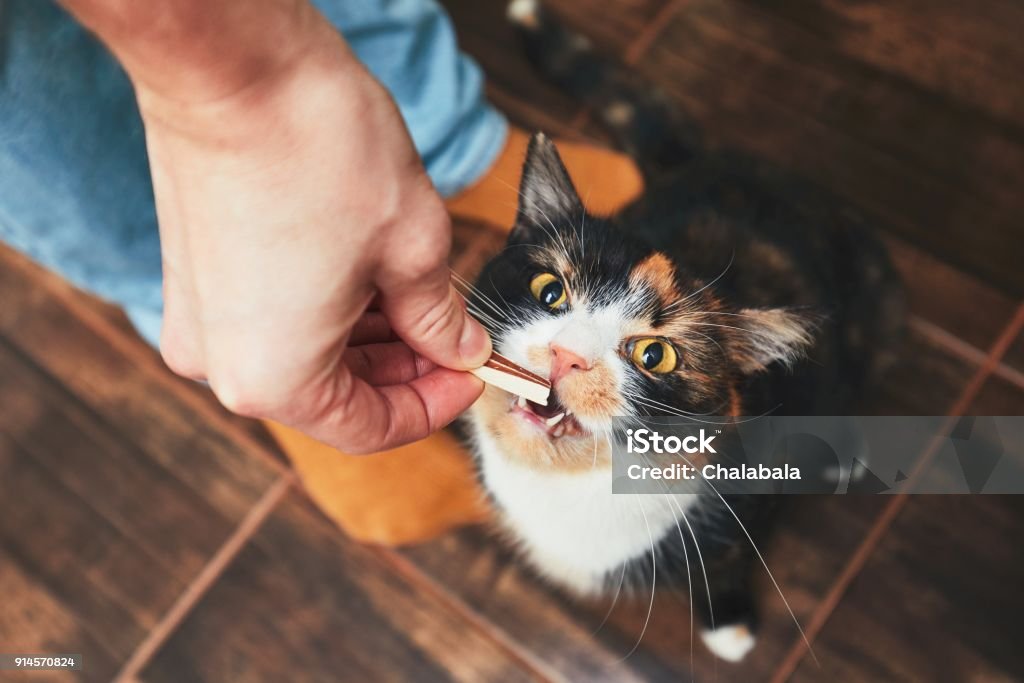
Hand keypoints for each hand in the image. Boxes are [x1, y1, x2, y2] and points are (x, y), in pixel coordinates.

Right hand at [61, 0, 490, 451]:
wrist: (233, 63)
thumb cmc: (319, 149)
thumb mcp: (413, 247)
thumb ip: (441, 319)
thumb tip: (460, 349)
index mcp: (275, 379)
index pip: (373, 428)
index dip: (436, 404)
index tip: (476, 371)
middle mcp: (223, 365)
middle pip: (335, 396)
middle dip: (406, 368)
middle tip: (458, 332)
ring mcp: (199, 320)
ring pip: (306, 357)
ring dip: (370, 338)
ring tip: (421, 295)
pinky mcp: (193, 279)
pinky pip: (274, 321)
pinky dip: (329, 312)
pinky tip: (371, 276)